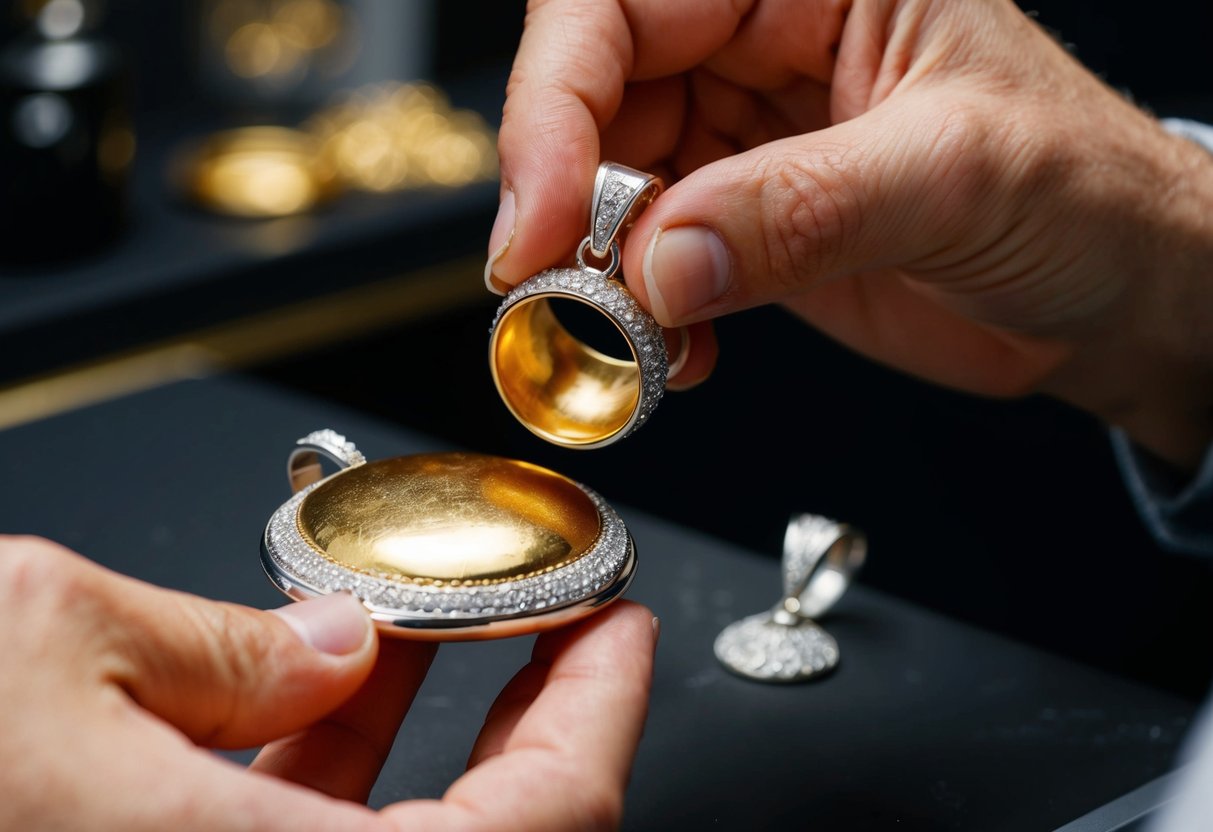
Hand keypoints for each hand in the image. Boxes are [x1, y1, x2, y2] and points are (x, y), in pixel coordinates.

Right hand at [0, 535, 655, 830]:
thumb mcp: (48, 642)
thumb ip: (224, 649)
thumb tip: (333, 644)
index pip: (545, 826)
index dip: (600, 715)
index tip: (623, 622)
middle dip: (534, 716)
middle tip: (557, 612)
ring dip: (431, 728)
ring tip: (446, 614)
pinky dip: (334, 766)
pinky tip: (331, 675)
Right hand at [486, 0, 1212, 467]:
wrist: (1114, 294)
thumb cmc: (1083, 190)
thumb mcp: (954, 176)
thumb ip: (802, 210)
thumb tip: (659, 261)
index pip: (623, 2)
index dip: (557, 99)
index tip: (545, 216)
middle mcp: (761, 42)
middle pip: (595, 93)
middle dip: (564, 199)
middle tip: (560, 294)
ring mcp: (746, 136)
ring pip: (609, 186)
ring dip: (597, 274)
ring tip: (632, 338)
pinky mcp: (744, 222)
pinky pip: (650, 260)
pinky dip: (642, 317)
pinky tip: (681, 351)